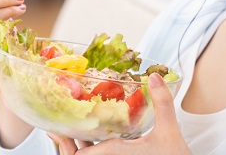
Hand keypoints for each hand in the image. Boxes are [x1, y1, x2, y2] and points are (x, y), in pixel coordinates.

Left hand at [48, 74, 191, 154]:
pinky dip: (91, 151)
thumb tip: (154, 77)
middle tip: (56, 130)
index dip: (65, 144)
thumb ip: (162, 103)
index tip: (56, 129)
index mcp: (118, 154)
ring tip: (67, 132)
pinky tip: (90, 140)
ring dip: (77, 149)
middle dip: (66, 146)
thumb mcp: (170, 131)